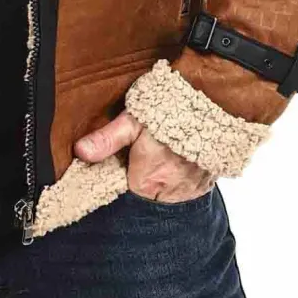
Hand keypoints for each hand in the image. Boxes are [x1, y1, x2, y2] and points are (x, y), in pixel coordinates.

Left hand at [74, 110, 214, 201]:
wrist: (216, 103)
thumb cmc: (173, 109)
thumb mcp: (132, 121)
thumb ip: (106, 140)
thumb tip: (81, 152)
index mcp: (146, 183)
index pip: (125, 191)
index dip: (124, 174)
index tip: (127, 159)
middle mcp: (169, 194)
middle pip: (147, 195)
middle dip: (143, 178)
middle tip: (146, 153)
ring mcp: (191, 191)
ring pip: (168, 194)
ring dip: (164, 179)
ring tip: (165, 154)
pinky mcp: (207, 184)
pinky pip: (188, 189)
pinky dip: (182, 178)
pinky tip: (181, 158)